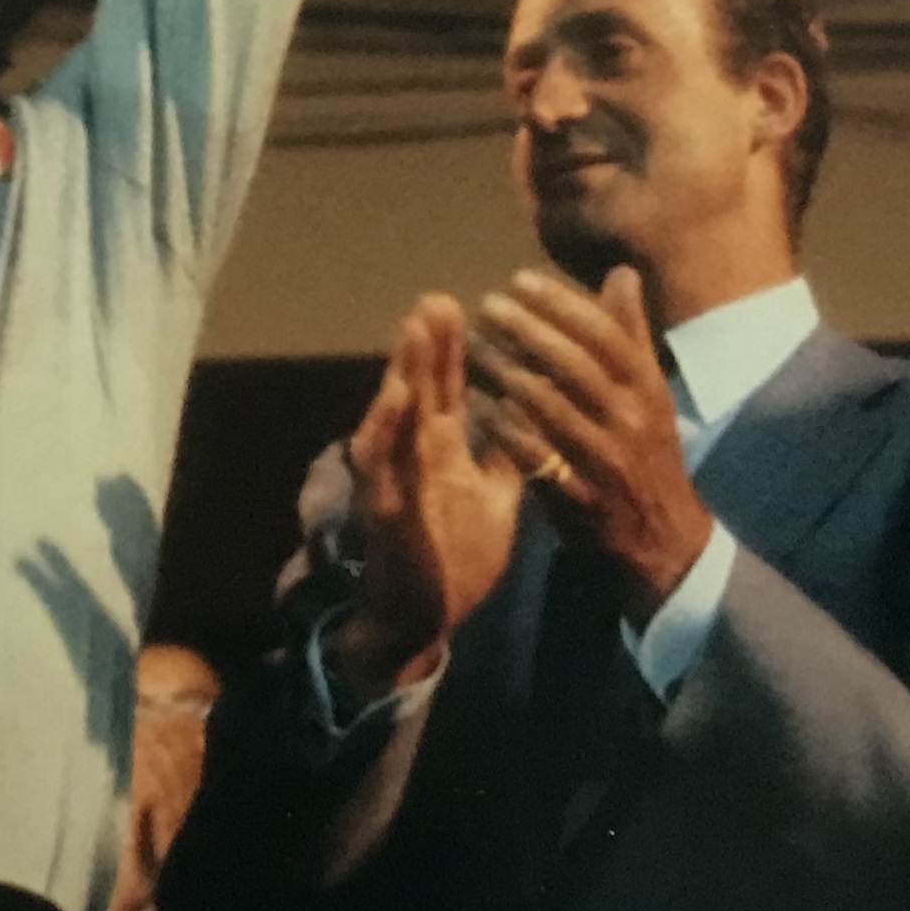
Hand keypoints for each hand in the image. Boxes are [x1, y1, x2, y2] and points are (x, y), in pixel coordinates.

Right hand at [323, 295, 525, 711]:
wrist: (428, 614)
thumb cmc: (455, 558)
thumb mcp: (496, 500)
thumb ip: (507, 459)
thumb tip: (529, 421)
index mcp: (442, 449)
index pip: (448, 389)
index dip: (455, 350)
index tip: (468, 303)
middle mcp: (415, 452)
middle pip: (421, 387)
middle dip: (428, 344)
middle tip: (437, 296)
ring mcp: (396, 473)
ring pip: (396, 411)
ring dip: (404, 368)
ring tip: (415, 325)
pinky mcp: (383, 501)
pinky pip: (380, 458)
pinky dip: (385, 423)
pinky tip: (397, 394)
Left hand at [467, 266, 714, 622]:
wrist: (661, 538)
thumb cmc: (645, 452)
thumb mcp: (649, 393)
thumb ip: (630, 334)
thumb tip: (621, 273)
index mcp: (648, 389)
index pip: (605, 335)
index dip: (561, 305)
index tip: (519, 279)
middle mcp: (631, 419)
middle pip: (575, 365)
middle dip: (527, 331)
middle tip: (486, 305)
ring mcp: (606, 459)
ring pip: (551, 406)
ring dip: (506, 373)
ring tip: (470, 347)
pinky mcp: (581, 495)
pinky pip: (537, 456)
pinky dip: (505, 428)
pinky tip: (476, 405)